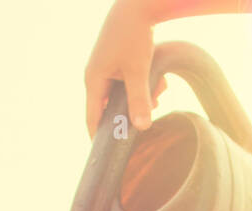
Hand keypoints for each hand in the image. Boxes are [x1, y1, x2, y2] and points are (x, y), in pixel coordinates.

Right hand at [85, 0, 166, 135]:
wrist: (137, 3)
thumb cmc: (134, 34)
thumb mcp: (138, 70)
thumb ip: (140, 100)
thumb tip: (142, 127)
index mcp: (94, 80)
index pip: (92, 118)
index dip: (100, 138)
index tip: (108, 155)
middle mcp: (96, 75)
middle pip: (111, 108)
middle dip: (131, 113)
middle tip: (151, 112)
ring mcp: (106, 67)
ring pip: (123, 95)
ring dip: (141, 97)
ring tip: (159, 92)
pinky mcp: (117, 61)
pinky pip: (128, 82)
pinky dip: (142, 84)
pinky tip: (158, 82)